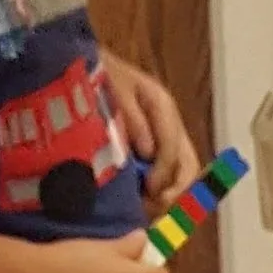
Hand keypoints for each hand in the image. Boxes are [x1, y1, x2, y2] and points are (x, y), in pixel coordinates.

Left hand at [99, 51, 197, 207]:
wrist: (84, 63)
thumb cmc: (97, 76)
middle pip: (188, 166)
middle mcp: (170, 123)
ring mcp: (166, 136)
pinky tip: (144, 202)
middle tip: (154, 208)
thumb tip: (148, 152)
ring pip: (183, 174)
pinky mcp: (156, 147)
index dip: (163, 175)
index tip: (149, 192)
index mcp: (162, 106)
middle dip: (176, 192)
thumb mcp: (112, 90)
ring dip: (170, 196)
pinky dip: (161, 192)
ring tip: (147, 209)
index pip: (172, 149)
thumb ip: (132, 119)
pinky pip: (169, 175)